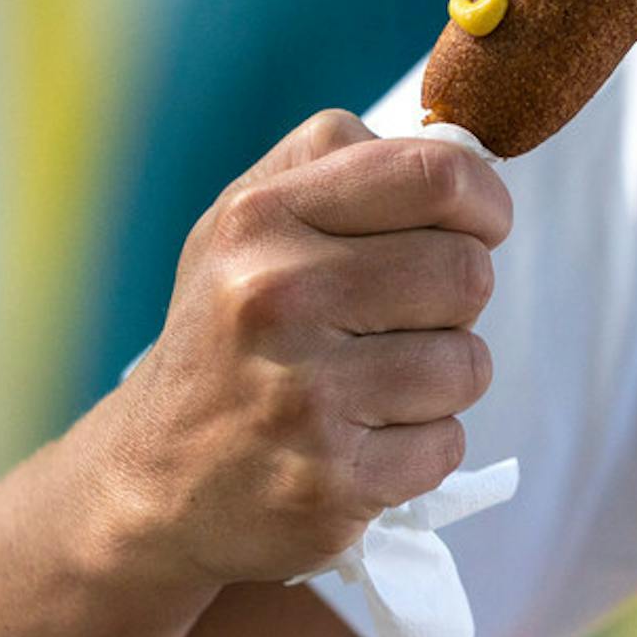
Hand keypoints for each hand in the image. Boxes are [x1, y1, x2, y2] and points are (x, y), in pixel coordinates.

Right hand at [93, 109, 510, 586]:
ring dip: (441, 380)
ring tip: (372, 388)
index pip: (436, 175)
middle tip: (398, 323)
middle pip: (468, 272)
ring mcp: (305, 398)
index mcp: (261, 219)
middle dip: (455, 301)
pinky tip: (360, 444)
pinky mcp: (332, 484)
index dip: (484, 201)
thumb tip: (463, 151)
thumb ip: (343, 163)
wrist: (152, 482)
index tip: (477, 227)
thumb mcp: (249, 224)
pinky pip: (447, 444)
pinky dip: (421, 448)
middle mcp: (276, 299)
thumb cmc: (228, 333)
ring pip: (469, 364)